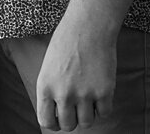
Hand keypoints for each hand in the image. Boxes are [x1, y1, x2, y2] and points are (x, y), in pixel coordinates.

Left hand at [34, 16, 116, 130]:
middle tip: (76, 110)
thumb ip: (51, 89)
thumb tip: (57, 112)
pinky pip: (104, 113)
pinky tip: (100, 95)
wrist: (89, 26)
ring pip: (87, 123)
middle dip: (72, 120)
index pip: (46, 121)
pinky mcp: (104, 92)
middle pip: (68, 125)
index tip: (59, 119)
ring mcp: (84, 94)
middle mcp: (63, 93)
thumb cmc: (66, 42)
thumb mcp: (48, 66)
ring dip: (88, 115)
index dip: (53, 123)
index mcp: (45, 86)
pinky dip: (103, 108)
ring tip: (88, 100)